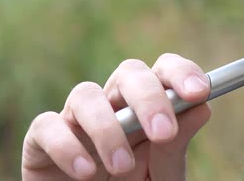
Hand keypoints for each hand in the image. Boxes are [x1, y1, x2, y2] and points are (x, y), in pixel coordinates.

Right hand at [22, 53, 211, 179]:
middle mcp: (111, 107)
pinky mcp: (41, 141)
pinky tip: (85, 172)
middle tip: (163, 133)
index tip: (199, 92)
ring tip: (121, 167)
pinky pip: (47, 125)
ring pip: (85, 94)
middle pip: (128, 73)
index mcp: (144, 111)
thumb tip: (202, 108)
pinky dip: (66, 146)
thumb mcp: (159, 180)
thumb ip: (175, 150)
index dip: (180, 72)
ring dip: (107, 127)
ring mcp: (75, 121)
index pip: (161, 72)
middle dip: (148, 97)